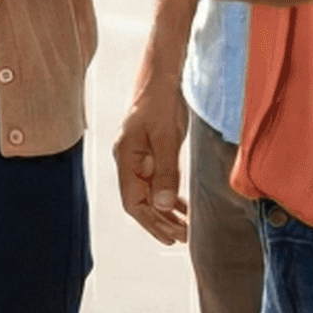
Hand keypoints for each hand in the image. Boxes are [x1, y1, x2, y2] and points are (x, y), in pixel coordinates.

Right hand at [113, 77, 190, 244]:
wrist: (162, 74)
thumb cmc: (161, 101)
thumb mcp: (166, 137)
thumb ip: (165, 171)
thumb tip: (163, 206)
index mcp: (126, 156)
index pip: (133, 201)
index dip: (150, 222)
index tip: (170, 237)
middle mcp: (128, 159)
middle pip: (140, 200)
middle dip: (160, 222)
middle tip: (184, 237)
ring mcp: (138, 155)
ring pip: (149, 192)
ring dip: (165, 212)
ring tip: (186, 229)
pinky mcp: (150, 150)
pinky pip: (156, 181)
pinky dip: (169, 196)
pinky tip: (183, 207)